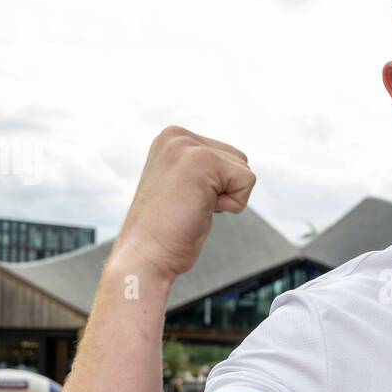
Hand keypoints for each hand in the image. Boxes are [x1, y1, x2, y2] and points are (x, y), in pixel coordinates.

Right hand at [114, 126, 255, 282]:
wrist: (145, 255)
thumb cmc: (166, 231)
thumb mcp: (183, 187)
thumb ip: (202, 168)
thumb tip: (237, 168)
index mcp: (171, 139)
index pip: (226, 156)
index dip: (217, 187)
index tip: (185, 200)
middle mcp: (176, 136)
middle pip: (238, 159)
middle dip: (224, 190)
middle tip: (190, 205)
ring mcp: (186, 146)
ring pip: (244, 170)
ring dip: (227, 198)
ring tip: (193, 207)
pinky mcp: (201, 161)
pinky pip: (246, 182)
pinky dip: (233, 205)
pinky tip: (201, 210)